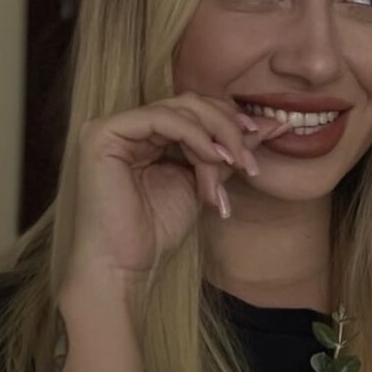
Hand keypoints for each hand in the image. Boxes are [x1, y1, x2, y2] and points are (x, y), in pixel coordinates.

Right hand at [64, 92, 290, 284]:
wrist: (124, 267)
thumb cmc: (157, 232)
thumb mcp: (203, 183)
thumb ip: (225, 154)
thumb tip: (268, 127)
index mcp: (147, 135)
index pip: (195, 110)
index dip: (230, 121)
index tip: (261, 138)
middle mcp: (129, 126)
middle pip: (190, 104)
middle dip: (227, 129)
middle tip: (247, 160)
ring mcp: (113, 127)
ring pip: (180, 109)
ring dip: (215, 138)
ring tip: (231, 167)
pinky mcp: (104, 134)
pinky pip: (162, 118)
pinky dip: (195, 135)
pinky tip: (212, 157)